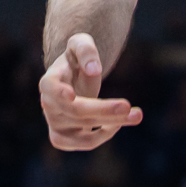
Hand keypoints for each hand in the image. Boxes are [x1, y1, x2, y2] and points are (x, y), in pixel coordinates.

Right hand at [39, 33, 142, 150]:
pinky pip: (86, 143)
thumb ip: (86, 50)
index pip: (50, 87)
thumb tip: (93, 69)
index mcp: (49, 81)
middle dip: (102, 109)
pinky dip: (105, 134)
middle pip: (75, 111)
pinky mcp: (66, 139)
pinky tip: (122, 120)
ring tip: (137, 115)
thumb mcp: (81, 43)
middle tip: (127, 105)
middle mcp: (49, 105)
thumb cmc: (77, 59)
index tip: (71, 96)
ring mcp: (55, 125)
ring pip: (83, 131)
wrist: (73, 79)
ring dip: (112, 124)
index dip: (59, 93)